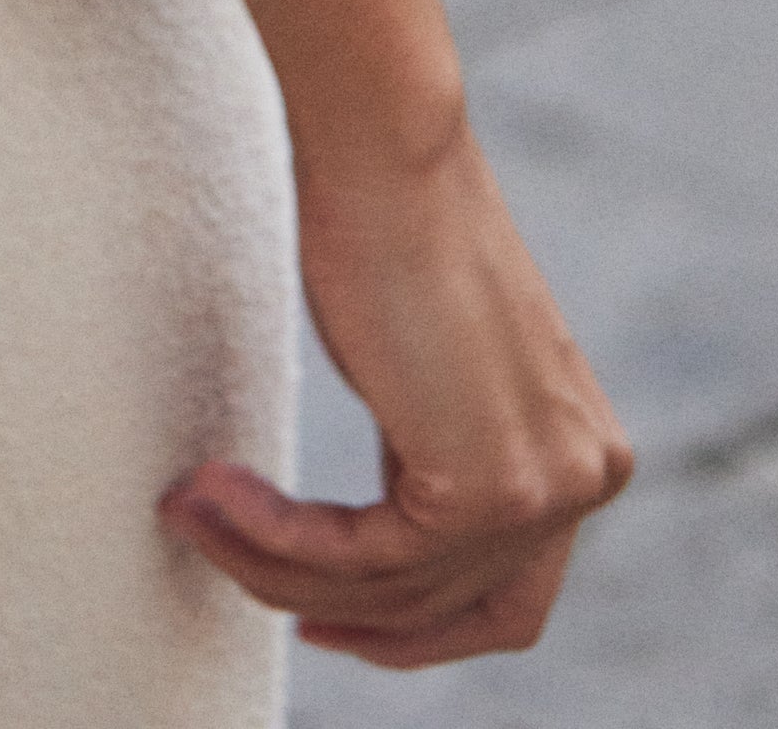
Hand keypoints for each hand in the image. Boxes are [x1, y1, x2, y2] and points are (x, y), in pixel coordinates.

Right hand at [161, 121, 631, 668]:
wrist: (384, 148)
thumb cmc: (385, 221)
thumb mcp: (434, 363)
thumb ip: (439, 444)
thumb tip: (380, 536)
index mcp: (584, 449)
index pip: (507, 598)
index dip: (412, 629)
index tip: (321, 613)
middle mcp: (586, 477)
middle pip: (456, 612)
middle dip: (347, 617)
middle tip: (251, 581)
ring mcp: (545, 488)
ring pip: (395, 589)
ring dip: (275, 565)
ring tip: (192, 511)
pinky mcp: (484, 487)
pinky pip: (363, 559)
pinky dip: (275, 540)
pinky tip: (211, 495)